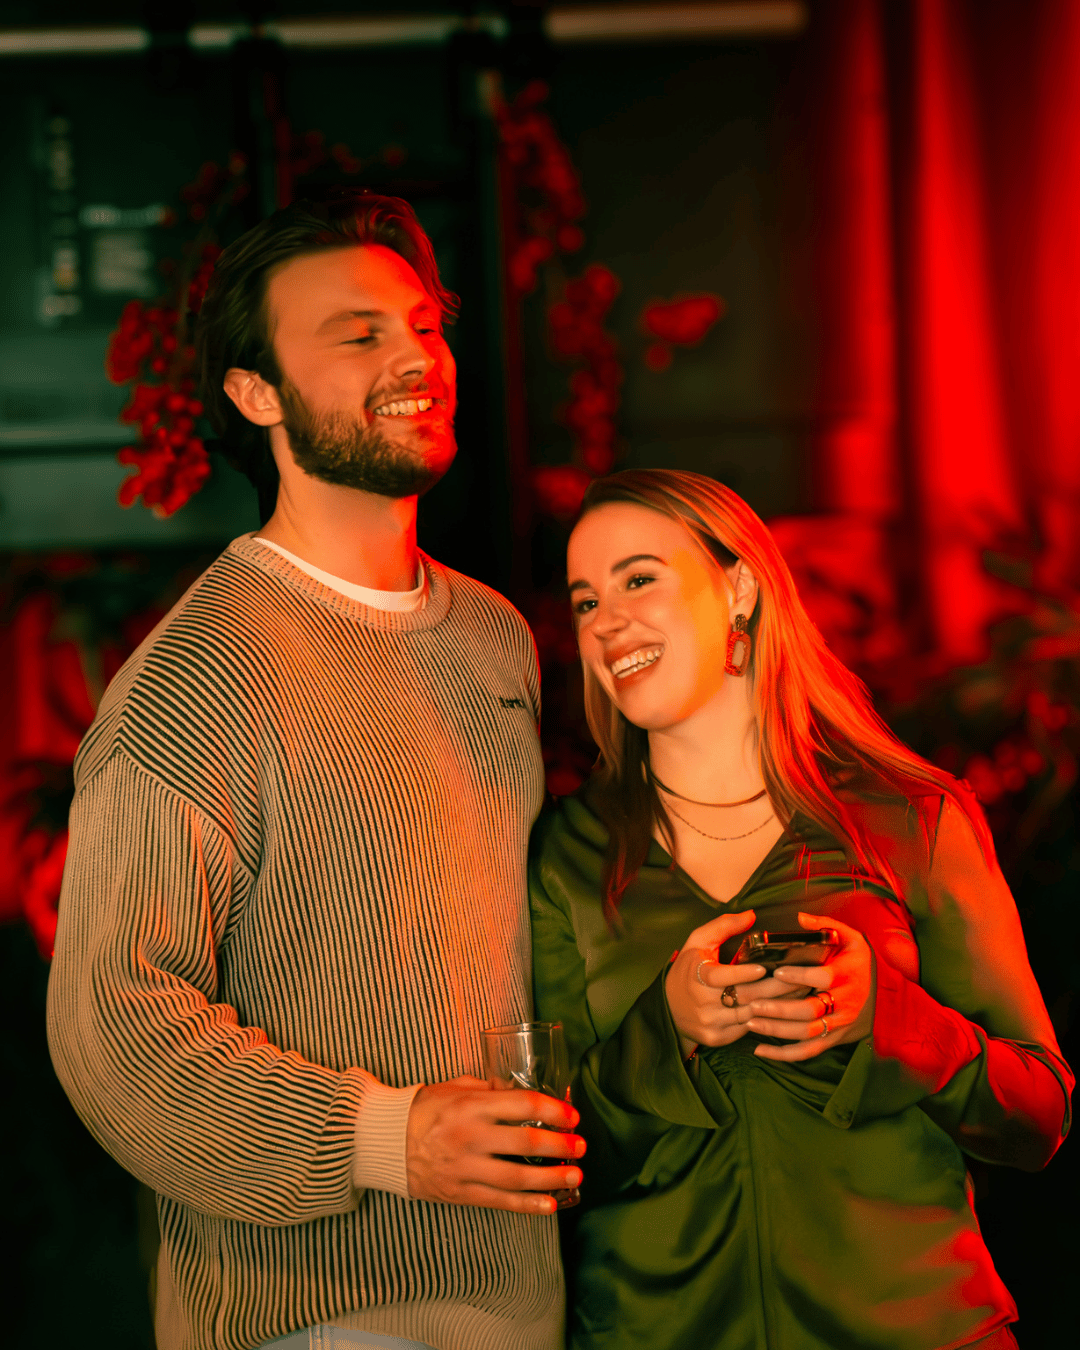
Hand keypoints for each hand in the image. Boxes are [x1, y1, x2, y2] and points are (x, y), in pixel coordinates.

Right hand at [406, 1074, 584, 1214]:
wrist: (386, 1142)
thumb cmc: (425, 1109)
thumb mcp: (455, 1087)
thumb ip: (489, 1089)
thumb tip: (522, 1091)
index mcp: (472, 1105)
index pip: (523, 1104)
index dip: (554, 1111)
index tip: (572, 1116)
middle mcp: (471, 1136)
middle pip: (526, 1141)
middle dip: (560, 1145)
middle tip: (581, 1146)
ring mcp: (466, 1167)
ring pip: (517, 1176)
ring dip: (551, 1178)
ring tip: (575, 1175)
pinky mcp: (460, 1192)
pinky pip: (500, 1201)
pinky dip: (527, 1205)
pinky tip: (549, 1205)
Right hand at [665, 910, 805, 1058]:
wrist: (669, 1008)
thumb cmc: (688, 969)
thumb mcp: (698, 941)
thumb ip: (723, 926)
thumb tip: (751, 915)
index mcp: (696, 976)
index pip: (720, 977)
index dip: (742, 974)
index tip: (763, 967)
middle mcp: (702, 1003)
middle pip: (744, 996)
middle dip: (774, 988)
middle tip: (798, 978)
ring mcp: (709, 1023)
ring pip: (750, 1015)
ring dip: (777, 1005)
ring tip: (799, 992)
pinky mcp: (716, 1038)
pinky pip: (747, 1029)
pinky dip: (766, 1020)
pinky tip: (784, 1010)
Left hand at [745, 912, 873, 1060]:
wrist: (888, 999)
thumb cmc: (861, 964)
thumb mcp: (852, 939)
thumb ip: (826, 925)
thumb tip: (800, 917)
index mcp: (846, 975)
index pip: (822, 978)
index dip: (799, 977)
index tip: (776, 972)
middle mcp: (843, 1003)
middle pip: (809, 1010)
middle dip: (779, 1009)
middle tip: (753, 1003)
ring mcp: (838, 1024)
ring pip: (806, 1033)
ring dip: (777, 1030)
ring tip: (750, 1022)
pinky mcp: (833, 1039)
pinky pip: (808, 1051)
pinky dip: (784, 1054)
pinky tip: (760, 1050)